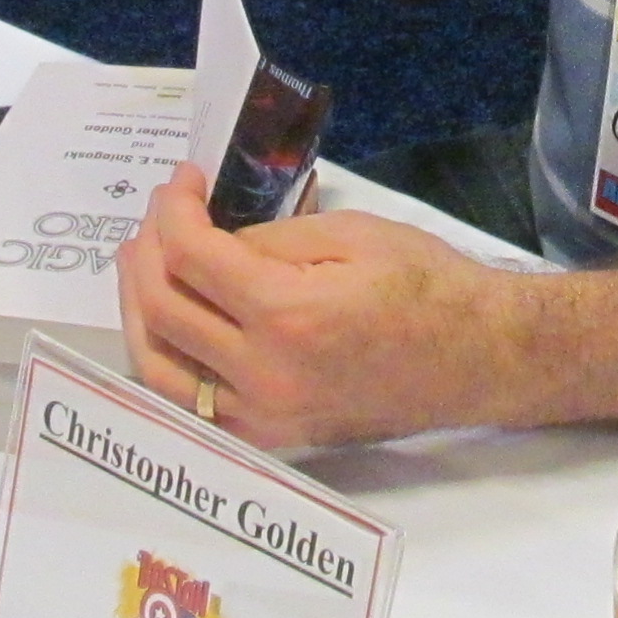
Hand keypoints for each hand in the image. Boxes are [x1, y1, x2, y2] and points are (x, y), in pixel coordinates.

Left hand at [118, 170, 525, 451]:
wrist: (479, 357)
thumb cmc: (429, 287)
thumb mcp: (351, 234)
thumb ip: (270, 237)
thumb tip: (215, 240)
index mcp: (288, 315)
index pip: (190, 256)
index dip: (173, 210)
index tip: (182, 183)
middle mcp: (266, 373)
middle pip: (161, 310)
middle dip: (146, 252)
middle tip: (160, 218)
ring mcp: (265, 413)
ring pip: (158, 367)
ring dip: (139, 310)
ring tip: (146, 268)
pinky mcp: (272, 434)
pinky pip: (191, 405)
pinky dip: (167, 362)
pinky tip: (171, 326)